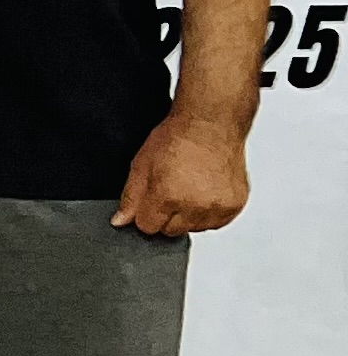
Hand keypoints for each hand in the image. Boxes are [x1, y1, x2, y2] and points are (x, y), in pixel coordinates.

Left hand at [116, 111, 247, 235]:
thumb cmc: (177, 138)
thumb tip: (120, 222)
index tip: (151, 199)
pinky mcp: (235, 205)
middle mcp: (195, 205)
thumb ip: (130, 198)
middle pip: (170, 231)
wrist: (211, 124)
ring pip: (194, 228)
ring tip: (190, 187)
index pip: (147, 227)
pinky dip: (208, 213)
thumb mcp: (141, 165)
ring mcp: (217, 206)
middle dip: (166, 215)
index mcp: (168, 196)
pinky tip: (204, 191)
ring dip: (189, 215)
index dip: (146, 213)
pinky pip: (216, 223)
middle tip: (171, 189)